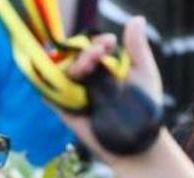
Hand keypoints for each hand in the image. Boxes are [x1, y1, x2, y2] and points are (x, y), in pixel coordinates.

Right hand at [60, 16, 163, 156]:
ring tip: (87, 64)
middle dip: (86, 52)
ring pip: (66, 71)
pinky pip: (52, 93)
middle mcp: (91, 77)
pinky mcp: (67, 109)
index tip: (108, 43)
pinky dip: (48, 84)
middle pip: (78, 57)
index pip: (96, 48)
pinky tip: (53, 75)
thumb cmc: (145, 108)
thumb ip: (137, 47)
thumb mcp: (144, 72)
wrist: (138, 141)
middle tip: (99, 52)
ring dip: (75, 64)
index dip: (99, 43)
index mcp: (107, 67)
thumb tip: (136, 18)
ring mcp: (78, 92)